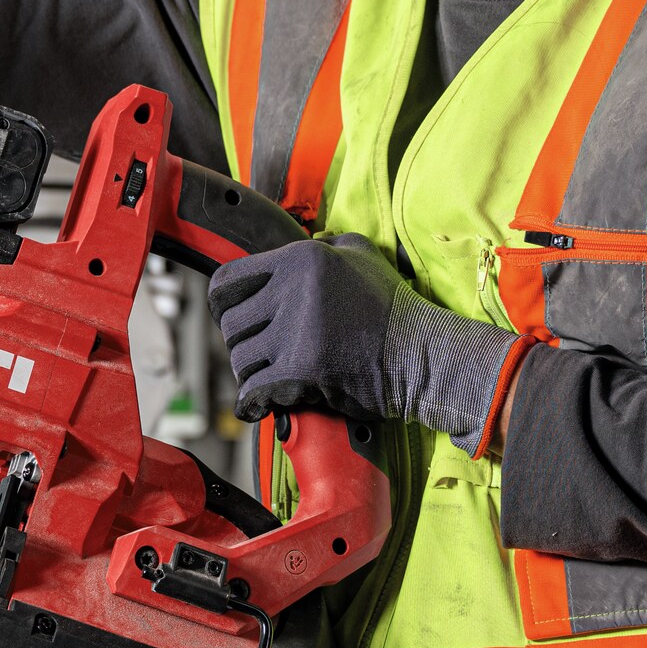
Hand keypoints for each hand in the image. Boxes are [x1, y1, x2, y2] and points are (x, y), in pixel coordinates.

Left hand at [207, 233, 526, 454]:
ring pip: (241, 361)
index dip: (223, 306)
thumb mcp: (362, 255)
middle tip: (263, 355)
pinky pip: (254, 392)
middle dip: (242, 345)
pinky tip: (257, 406)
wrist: (423, 355)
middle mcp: (293, 290)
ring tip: (274, 376)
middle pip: (231, 326)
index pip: (227, 282)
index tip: (233, 320)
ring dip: (253, 374)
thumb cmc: (393, 308)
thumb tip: (304, 241)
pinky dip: (252, 403)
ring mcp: (297, 331)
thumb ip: (327, 244)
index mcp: (299, 259)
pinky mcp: (303, 371)